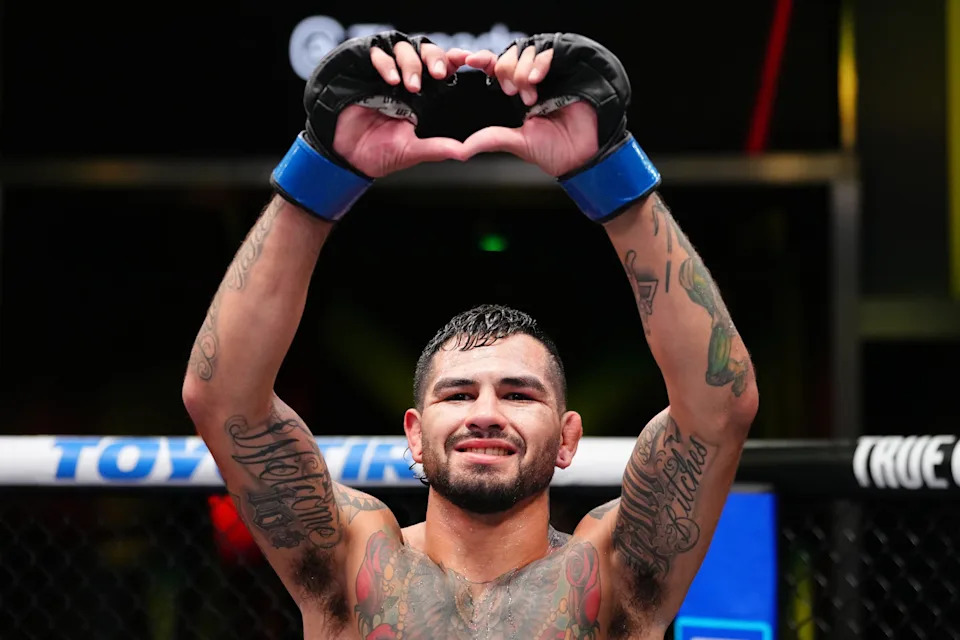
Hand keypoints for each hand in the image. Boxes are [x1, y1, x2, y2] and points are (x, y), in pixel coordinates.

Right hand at [332, 42, 469, 177]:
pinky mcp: (365, 71)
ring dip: (411, 63)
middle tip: (438, 73)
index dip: (454, 61)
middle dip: (435, 57)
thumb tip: (468, 151)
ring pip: (405, 48)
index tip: (467, 59)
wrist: (347, 156)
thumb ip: (441, 147)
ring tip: (410, 85)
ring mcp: (386, 75)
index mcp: (424, 97)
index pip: (444, 70)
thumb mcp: (414, 151)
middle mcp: (407, 81)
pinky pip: (378, 53)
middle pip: (427, 52)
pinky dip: (385, 62)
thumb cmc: (380, 153)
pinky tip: (389, 79)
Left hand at [460, 45, 598, 176]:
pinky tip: (535, 80)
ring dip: (521, 71)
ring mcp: (548, 75)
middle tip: (511, 93)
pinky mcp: (565, 70)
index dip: (481, 61)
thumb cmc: (552, 150)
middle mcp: (529, 81)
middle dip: (505, 71)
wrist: (582, 154)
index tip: (468, 61)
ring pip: (525, 52)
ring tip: (530, 96)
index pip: (494, 69)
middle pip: (507, 56)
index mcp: (515, 95)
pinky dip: (538, 63)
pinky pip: (547, 52)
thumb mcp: (515, 143)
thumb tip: (459, 151)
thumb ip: (488, 140)